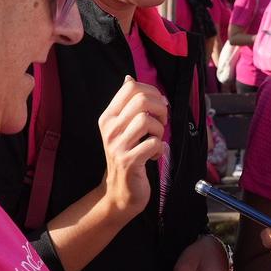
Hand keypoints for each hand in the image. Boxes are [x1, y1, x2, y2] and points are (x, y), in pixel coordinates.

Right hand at [98, 77, 168, 216]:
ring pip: (147, 120)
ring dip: (160, 129)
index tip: (158, 106)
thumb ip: (127, 105)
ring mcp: (117, 145)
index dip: (152, 91)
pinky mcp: (128, 161)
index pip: (130, 87)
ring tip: (157, 140)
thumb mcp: (122, 128)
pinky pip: (153, 144)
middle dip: (161, 108)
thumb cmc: (127, 156)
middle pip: (141, 100)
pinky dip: (160, 148)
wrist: (120, 191)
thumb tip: (129, 79)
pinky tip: (155, 155)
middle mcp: (110, 128)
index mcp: (108, 116)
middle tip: (162, 123)